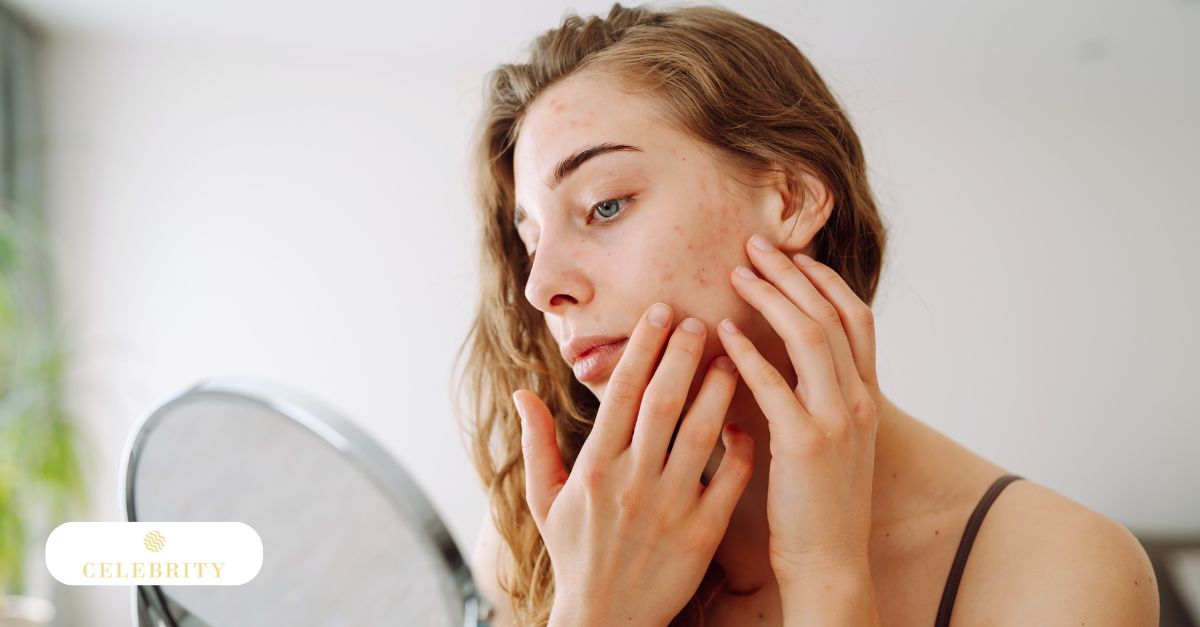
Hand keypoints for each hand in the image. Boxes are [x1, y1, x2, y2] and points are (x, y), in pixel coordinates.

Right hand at [514, 302, 754, 626]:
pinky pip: (729, 479)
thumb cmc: (574, 556)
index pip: (621, 392)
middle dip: (685, 354)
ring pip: (702, 432)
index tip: (660, 312)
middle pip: (664, 401)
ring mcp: (670, 506)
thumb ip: (537, 444)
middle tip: (702, 320)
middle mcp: (632, 480)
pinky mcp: (703, 533)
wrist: (606, 620)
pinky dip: (741, 447)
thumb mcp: (544, 501)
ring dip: (719, 389)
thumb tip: (523, 393)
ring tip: (732, 359)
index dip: (643, 347)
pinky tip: (746, 422)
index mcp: (594, 467)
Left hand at [717, 234, 882, 586]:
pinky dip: (749, 352)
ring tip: (738, 275)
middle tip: (755, 246)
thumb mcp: (832, 443)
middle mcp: (860, 401)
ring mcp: (837, 420)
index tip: (795, 256)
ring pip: (810, 336)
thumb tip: (783, 361)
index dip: (826, 281)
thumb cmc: (819, 505)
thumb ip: (816, 400)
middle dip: (793, 274)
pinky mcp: (806, 443)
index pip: (857, 319)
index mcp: (867, 398)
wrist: (829, 562)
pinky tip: (722, 334)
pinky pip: (775, 383)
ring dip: (772, 297)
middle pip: (831, 314)